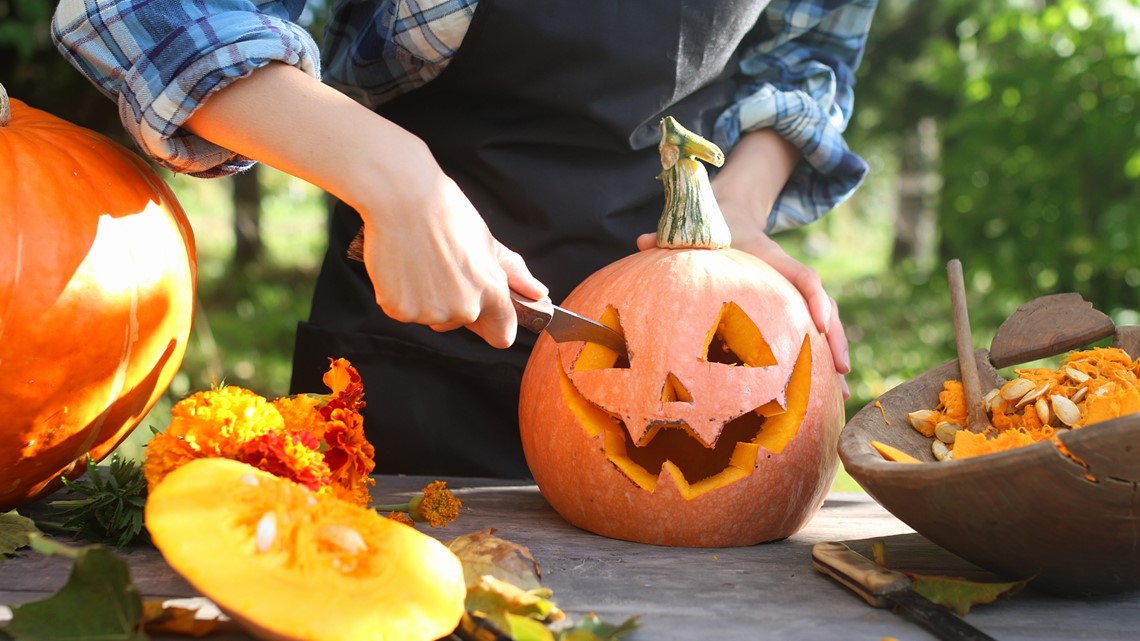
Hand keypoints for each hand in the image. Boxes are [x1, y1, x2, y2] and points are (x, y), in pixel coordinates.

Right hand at [355, 152, 546, 347]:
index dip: (494, 325)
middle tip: (442, 266)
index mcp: (491, 292)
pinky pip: (403, 311)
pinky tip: (403, 267)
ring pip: (430, 317)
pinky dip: (401, 295)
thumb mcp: (488, 242)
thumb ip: (514, 274)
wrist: (403, 198)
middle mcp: (463, 308)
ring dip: (426, 298)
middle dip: (454, 302)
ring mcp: (430, 313)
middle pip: (459, 322)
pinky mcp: (399, 310)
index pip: (502, 335)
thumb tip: (538, 293)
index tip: (486, 315)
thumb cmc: (446, 213)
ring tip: (421, 262)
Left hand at [636, 128, 849, 397]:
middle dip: (834, 338)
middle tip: (842, 371)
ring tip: (841, 396)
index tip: (820, 322)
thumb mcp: (694, 232)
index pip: (800, 276)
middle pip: (821, 307)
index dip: (811, 296)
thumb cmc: (713, 230)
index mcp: (770, 258)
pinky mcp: (791, 307)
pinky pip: (810, 334)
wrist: (733, 214)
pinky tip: (823, 394)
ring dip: (834, 357)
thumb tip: (641, 242)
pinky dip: (819, 361)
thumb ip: (669, 238)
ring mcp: (792, 293)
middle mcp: (788, 276)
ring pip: (822, 325)